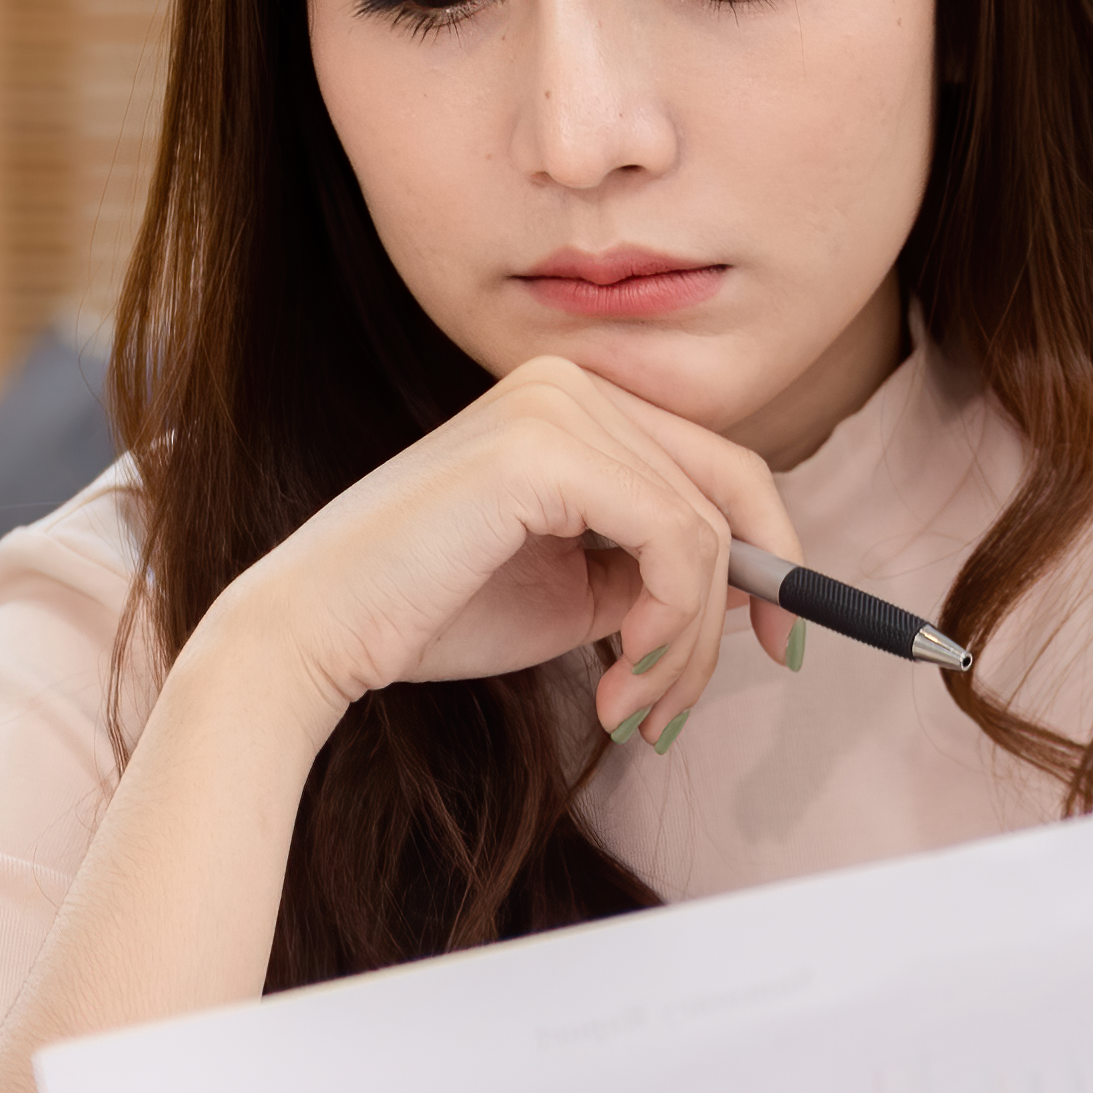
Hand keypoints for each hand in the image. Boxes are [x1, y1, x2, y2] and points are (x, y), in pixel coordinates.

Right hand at [193, 354, 799, 749]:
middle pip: (730, 487)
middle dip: (737, 609)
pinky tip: (620, 676)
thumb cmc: (428, 613)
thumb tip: (759, 583)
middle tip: (689, 702)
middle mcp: (569, 382)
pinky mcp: (545, 449)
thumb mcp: (574, 587)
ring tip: (633, 710)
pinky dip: (670, 621)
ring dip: (686, 642)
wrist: (314, 635)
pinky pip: (674, 538)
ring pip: (704, 529)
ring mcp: (557, 405)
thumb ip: (654, 568)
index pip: (718, 465)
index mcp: (573, 402)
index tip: (777, 644)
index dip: (771, 556)